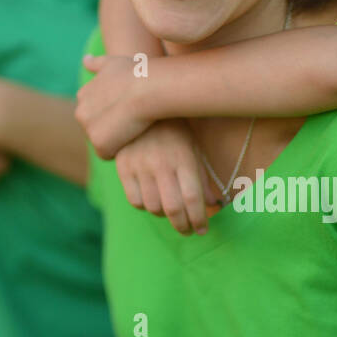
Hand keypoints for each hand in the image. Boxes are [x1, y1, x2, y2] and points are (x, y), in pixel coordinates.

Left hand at [76, 53, 157, 158]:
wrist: (148, 87)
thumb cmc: (137, 73)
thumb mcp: (114, 62)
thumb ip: (97, 64)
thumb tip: (85, 61)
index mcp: (83, 95)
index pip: (95, 112)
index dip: (113, 112)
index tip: (128, 108)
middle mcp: (80, 111)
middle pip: (96, 128)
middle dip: (112, 128)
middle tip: (133, 120)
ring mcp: (88, 129)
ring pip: (102, 141)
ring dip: (116, 139)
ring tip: (134, 128)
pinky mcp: (99, 143)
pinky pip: (108, 154)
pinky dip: (120, 150)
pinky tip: (133, 138)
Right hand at [114, 119, 220, 235]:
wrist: (140, 106)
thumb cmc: (173, 131)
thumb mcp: (193, 148)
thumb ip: (201, 177)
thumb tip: (213, 204)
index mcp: (183, 158)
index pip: (192, 199)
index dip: (199, 219)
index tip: (203, 229)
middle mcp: (161, 164)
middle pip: (173, 208)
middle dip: (184, 226)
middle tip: (189, 230)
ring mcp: (140, 166)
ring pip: (153, 207)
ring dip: (165, 216)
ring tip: (171, 212)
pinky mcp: (123, 167)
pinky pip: (135, 200)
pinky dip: (146, 207)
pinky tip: (153, 201)